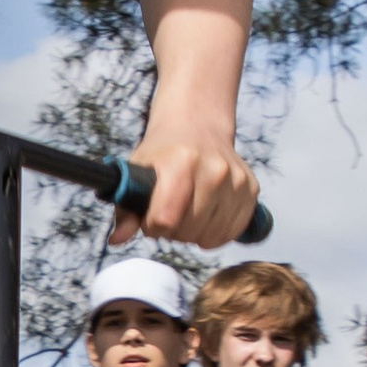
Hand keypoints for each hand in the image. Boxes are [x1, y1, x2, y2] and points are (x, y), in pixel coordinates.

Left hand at [107, 117, 260, 249]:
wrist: (196, 127)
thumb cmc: (162, 154)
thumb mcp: (137, 172)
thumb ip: (126, 210)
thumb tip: (116, 240)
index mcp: (182, 162)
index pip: (166, 218)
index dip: (153, 225)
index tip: (151, 215)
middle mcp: (214, 169)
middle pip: (188, 230)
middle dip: (173, 230)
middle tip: (168, 213)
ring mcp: (236, 180)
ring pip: (211, 235)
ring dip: (194, 233)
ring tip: (186, 213)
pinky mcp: (250, 189)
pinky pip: (232, 231)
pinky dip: (216, 233)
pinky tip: (205, 218)